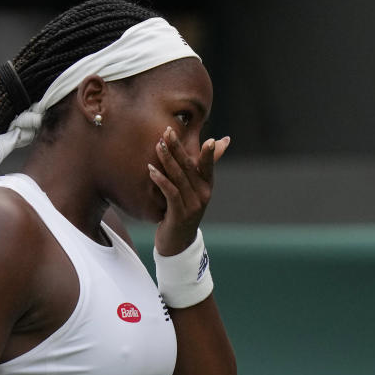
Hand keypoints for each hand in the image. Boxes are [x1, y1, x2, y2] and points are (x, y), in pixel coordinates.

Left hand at [149, 126, 229, 255]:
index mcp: (207, 187)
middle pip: (189, 167)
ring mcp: (192, 206)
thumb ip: (200, 168)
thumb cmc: (183, 211)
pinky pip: (171, 193)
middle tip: (167, 131)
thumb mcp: (194, 191)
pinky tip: (151, 170)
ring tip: (158, 145)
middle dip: (178, 148)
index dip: (208, 153)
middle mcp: (203, 195)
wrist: (178, 243)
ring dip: (167, 160)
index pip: (208, 166)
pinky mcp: (179, 214)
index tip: (207, 139)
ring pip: (179, 178)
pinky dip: (161, 180)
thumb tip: (223, 141)